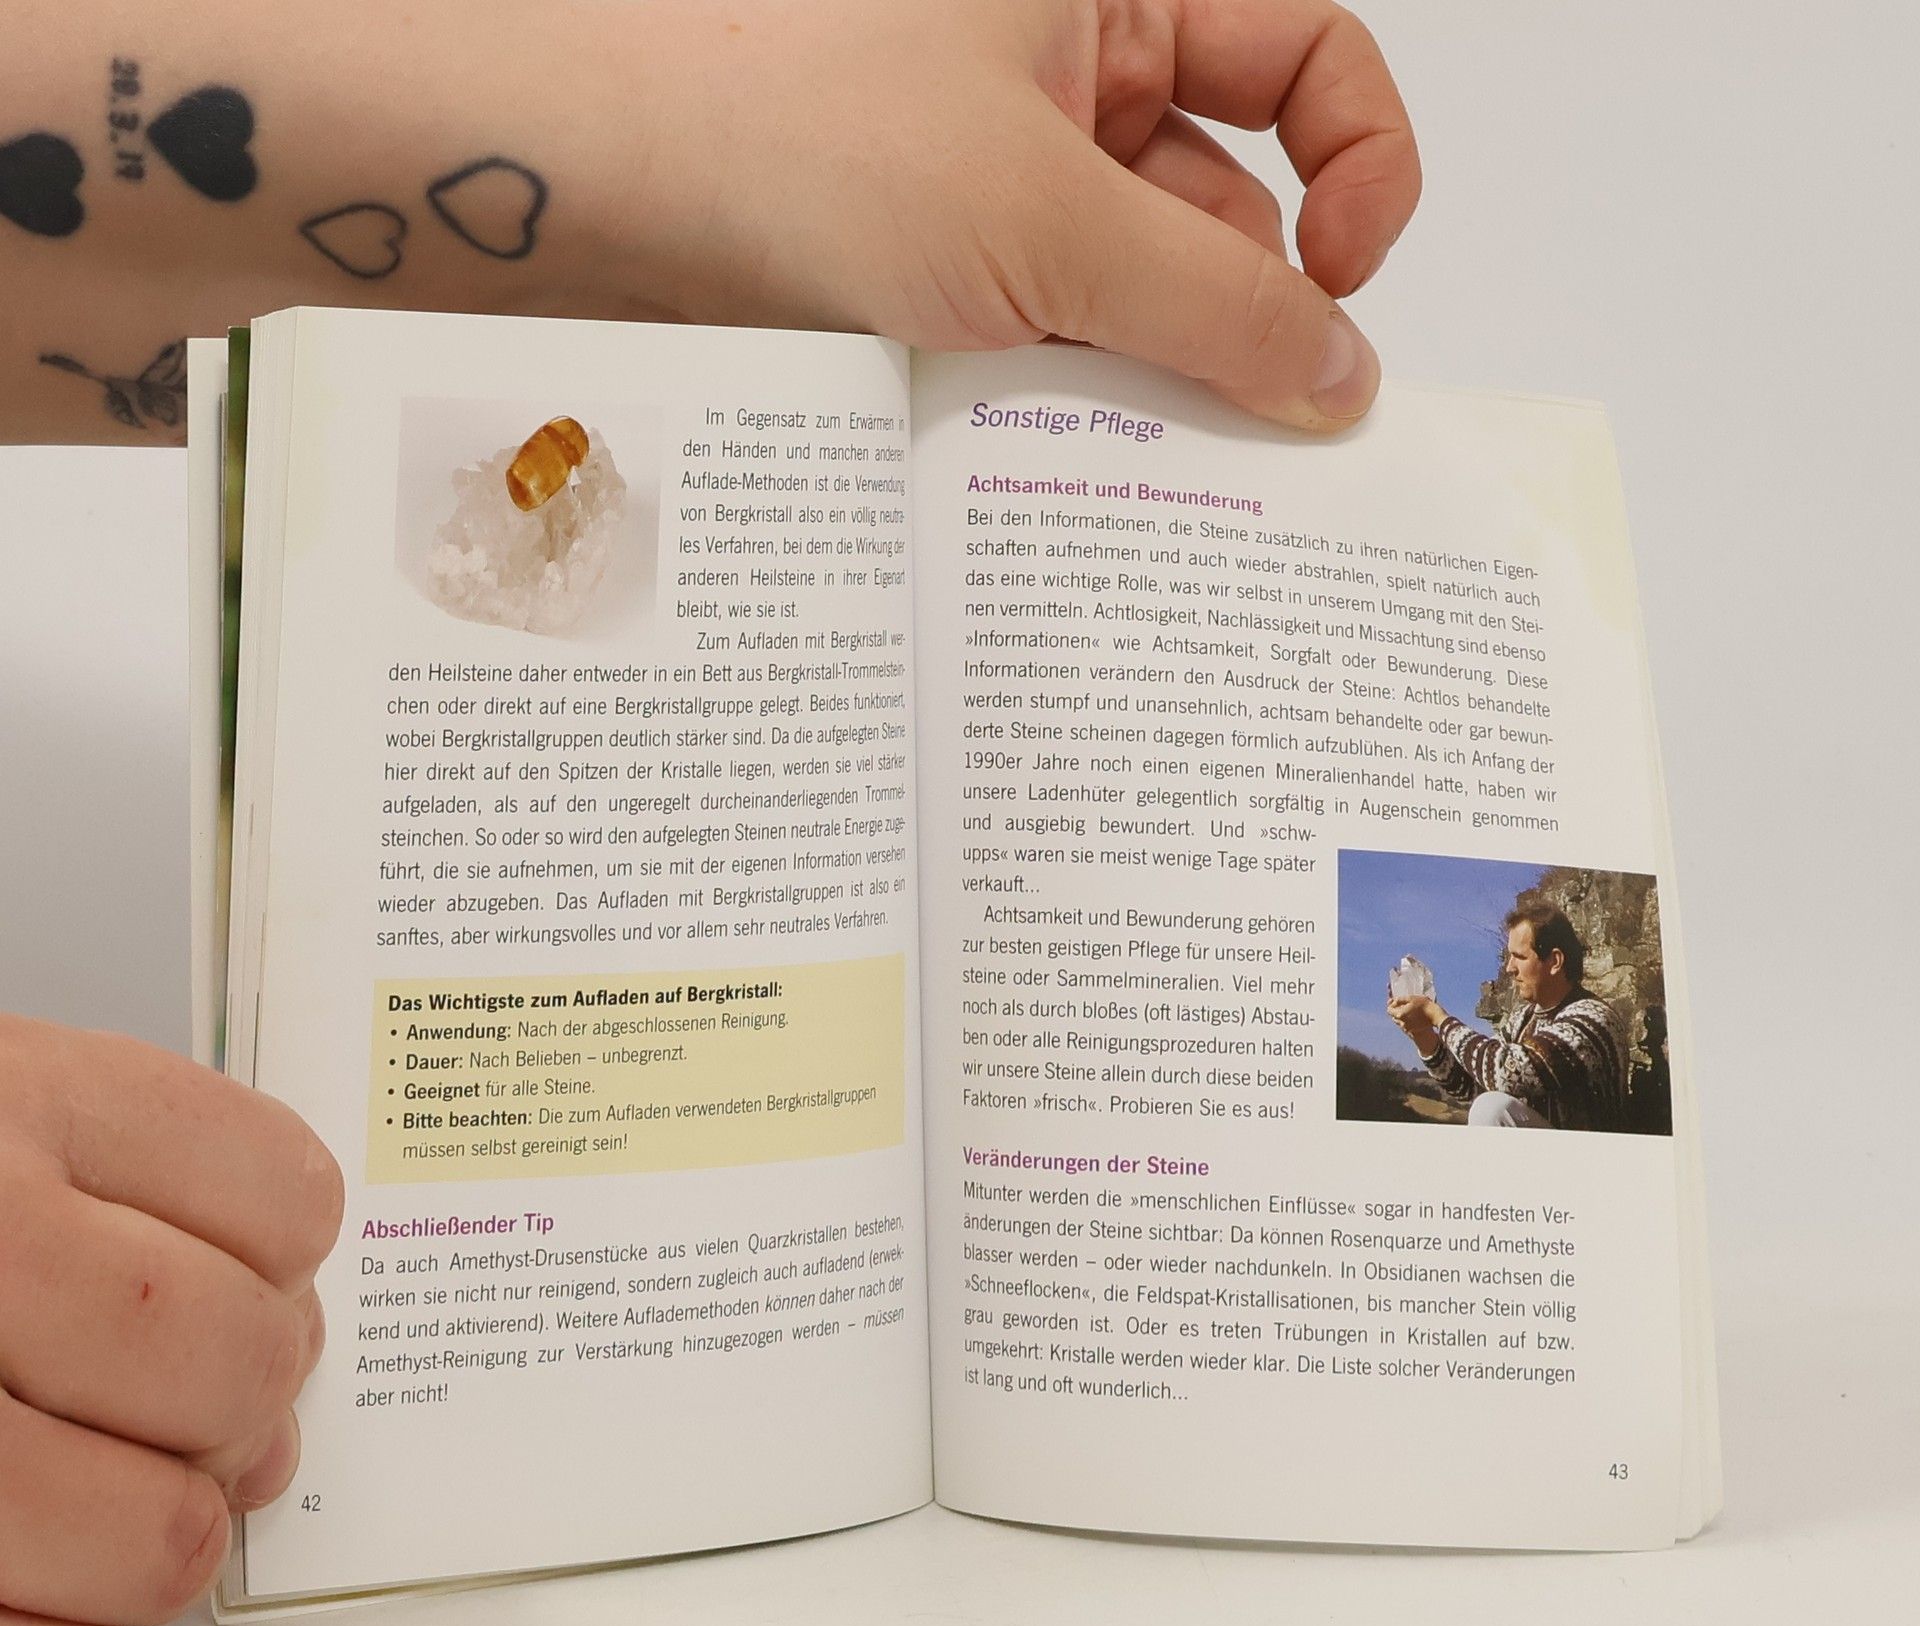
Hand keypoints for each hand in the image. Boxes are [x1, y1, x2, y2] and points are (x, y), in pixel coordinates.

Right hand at [0, 1016, 340, 1625]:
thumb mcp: (2, 1116)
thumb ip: (144, 1217)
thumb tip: (274, 1400)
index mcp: (15, 1110)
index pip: (286, 1202)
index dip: (285, 1264)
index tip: (247, 1284)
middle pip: (237, 1368)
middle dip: (235, 1411)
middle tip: (176, 1415)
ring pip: (157, 1539)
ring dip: (154, 1544)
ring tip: (93, 1507)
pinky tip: (32, 1606)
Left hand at [584, 0, 1419, 429]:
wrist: (579, 192)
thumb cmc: (789, 131)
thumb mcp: (1046, 223)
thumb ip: (1218, 304)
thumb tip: (1345, 374)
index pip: (1304, 57)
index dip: (1360, 166)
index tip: (1348, 283)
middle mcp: (1064, 69)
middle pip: (1225, 196)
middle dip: (1244, 310)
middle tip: (1255, 430)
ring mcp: (996, 172)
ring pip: (1130, 284)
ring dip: (1149, 370)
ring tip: (1141, 457)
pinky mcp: (936, 265)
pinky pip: (1046, 332)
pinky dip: (1067, 396)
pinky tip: (1064, 461)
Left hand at [1388, 994, 1441, 1050]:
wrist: (1436, 1016)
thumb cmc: (1424, 1005)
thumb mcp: (1411, 998)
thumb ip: (1399, 1000)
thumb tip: (1392, 1001)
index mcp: (1399, 1015)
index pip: (1389, 1010)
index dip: (1391, 1004)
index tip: (1396, 1000)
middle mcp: (1401, 1023)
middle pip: (1394, 1016)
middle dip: (1397, 1010)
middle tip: (1404, 1004)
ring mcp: (1406, 1028)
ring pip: (1399, 1021)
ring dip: (1402, 1015)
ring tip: (1409, 1009)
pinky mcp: (1412, 1030)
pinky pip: (1406, 1024)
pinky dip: (1407, 1020)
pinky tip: (1414, 1015)